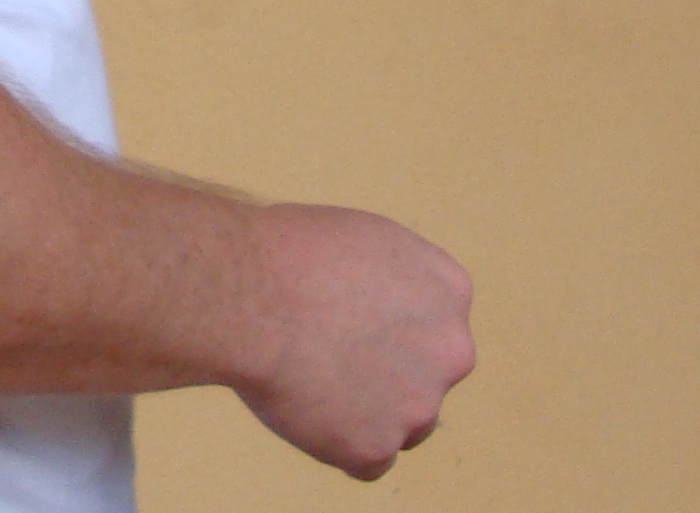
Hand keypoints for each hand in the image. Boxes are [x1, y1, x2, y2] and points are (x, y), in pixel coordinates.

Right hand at [233, 202, 475, 479]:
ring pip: (397, 425)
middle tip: (327, 354)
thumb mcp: (364, 239)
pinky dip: (334, 442)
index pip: (433, 324)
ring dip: (362, 413)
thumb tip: (379, 307)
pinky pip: (364, 459)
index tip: (348, 319)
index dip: (385, 326)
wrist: (249, 293)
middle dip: (385, 375)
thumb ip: (392, 279)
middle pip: (424, 378)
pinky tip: (301, 403)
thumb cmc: (288, 252)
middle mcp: (451, 350)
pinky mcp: (376, 449)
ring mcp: (418, 405)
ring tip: (307, 376)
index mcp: (449, 289)